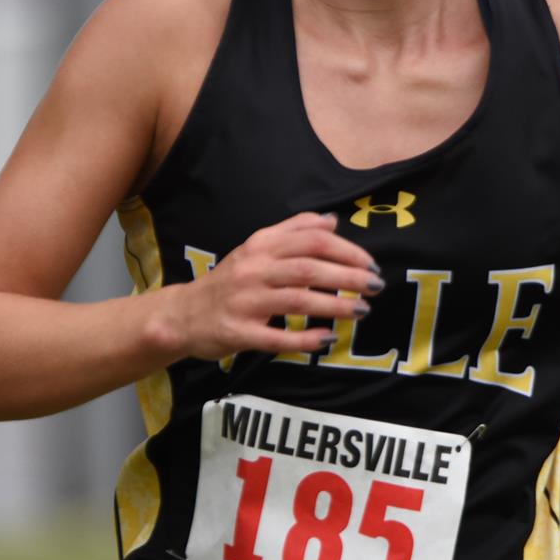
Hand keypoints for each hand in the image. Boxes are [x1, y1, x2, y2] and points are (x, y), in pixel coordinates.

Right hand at [162, 211, 382, 360]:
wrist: (183, 315)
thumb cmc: (229, 281)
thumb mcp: (256, 248)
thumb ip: (293, 231)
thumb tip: (332, 221)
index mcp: (260, 246)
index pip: (310, 240)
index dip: (346, 250)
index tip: (370, 263)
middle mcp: (253, 270)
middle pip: (308, 269)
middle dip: (348, 276)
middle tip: (375, 286)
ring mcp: (245, 302)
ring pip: (297, 301)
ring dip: (334, 305)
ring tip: (361, 310)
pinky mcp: (239, 332)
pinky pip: (277, 337)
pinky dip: (305, 339)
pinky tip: (327, 338)